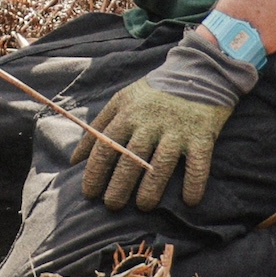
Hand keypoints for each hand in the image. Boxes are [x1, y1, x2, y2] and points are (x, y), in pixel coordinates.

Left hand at [75, 22, 259, 209]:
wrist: (197, 71)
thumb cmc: (153, 91)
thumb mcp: (122, 100)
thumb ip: (98, 126)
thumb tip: (74, 159)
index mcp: (127, 114)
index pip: (105, 148)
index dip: (95, 173)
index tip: (89, 193)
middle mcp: (150, 123)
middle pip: (130, 160)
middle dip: (119, 186)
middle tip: (112, 205)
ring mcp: (176, 130)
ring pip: (161, 164)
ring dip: (151, 189)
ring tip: (143, 205)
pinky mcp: (201, 134)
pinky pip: (197, 163)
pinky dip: (194, 182)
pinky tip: (190, 201)